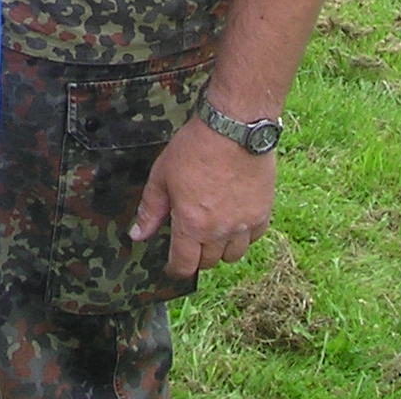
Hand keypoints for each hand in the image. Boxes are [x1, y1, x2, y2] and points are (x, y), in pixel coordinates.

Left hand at [129, 113, 274, 277]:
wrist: (234, 129)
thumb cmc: (194, 149)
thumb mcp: (162, 176)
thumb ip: (150, 210)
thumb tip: (137, 235)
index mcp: (192, 225)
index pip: (184, 264)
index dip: (175, 270)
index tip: (172, 266)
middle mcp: (220, 231)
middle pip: (209, 262)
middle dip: (196, 256)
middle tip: (189, 241)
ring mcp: (244, 224)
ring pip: (233, 254)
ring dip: (221, 249)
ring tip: (212, 232)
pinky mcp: (263, 212)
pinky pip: (253, 237)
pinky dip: (243, 236)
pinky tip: (234, 220)